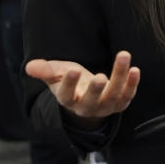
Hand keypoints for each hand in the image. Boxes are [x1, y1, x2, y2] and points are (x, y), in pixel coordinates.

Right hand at [25, 51, 139, 126]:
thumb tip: (30, 67)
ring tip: (123, 55)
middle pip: (91, 101)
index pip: (66, 95)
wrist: (87, 94)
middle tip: (99, 76)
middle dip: (95, 90)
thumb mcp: (56, 74)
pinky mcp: (120, 103)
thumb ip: (45, 70)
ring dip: (120, 77)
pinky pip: (127, 95)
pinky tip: (135, 69)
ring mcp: (105, 107)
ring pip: (113, 95)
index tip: (72, 71)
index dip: (69, 84)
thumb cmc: (71, 80)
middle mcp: (86, 107)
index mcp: (68, 100)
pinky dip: (132, 84)